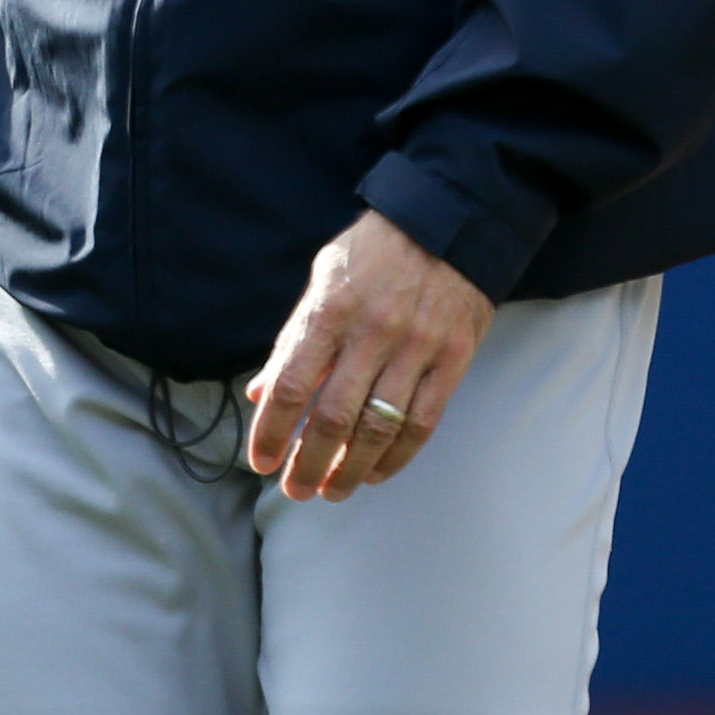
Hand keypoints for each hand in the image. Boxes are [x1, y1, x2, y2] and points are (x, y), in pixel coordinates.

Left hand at [244, 209, 493, 501]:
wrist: (448, 223)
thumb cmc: (375, 251)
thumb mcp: (323, 279)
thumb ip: (294, 338)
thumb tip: (262, 392)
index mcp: (331, 310)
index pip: (293, 385)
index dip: (273, 432)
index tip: (261, 463)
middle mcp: (372, 333)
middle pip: (335, 417)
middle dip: (309, 463)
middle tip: (295, 490)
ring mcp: (417, 348)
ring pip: (379, 429)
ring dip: (352, 470)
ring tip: (333, 491)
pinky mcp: (453, 360)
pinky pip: (423, 423)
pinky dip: (397, 457)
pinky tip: (377, 472)